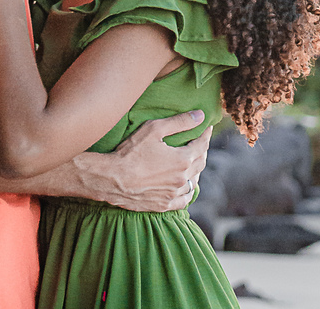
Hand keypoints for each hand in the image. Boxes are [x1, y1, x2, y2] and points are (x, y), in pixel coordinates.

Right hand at [73, 113, 210, 212]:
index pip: (201, 145)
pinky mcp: (164, 205)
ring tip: (193, 162)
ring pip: (193, 182)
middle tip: (200, 142)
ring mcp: (173, 194)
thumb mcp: (154, 129)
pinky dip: (188, 191)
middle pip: (200, 163)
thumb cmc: (131, 151)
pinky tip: (186, 186)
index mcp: (182, 160)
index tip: (206, 127)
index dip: (205, 135)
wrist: (112, 179)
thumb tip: (200, 115)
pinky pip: (184, 200)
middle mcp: (182, 179)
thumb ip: (180, 122)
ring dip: (196, 171)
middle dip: (202, 151)